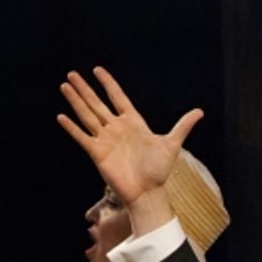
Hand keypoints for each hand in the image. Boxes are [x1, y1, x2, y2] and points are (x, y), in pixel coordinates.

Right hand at [57, 66, 202, 208]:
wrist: (148, 192)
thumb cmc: (159, 170)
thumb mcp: (172, 144)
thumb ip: (183, 126)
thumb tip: (200, 111)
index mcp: (133, 123)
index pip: (118, 98)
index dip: (108, 84)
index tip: (98, 70)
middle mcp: (117, 128)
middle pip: (98, 104)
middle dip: (85, 89)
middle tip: (72, 74)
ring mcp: (106, 140)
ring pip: (87, 115)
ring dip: (76, 101)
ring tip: (65, 86)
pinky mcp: (97, 153)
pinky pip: (82, 137)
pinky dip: (72, 128)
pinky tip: (62, 116)